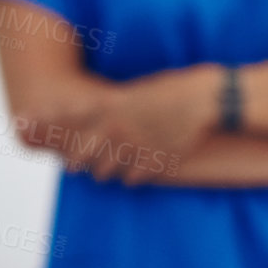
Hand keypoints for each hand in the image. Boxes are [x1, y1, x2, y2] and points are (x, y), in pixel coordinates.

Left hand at [71, 63, 223, 183]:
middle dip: (77, 161)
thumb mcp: (140, 88)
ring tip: (104, 171)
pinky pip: (131, 179)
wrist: (208, 99)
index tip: (58, 139)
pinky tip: (134, 173)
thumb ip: (116, 102)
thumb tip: (97, 109)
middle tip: (75, 166)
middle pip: (82, 155)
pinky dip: (131, 177)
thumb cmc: (175, 88)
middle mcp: (120, 128)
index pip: (74, 124)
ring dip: (103, 171)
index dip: (61, 132)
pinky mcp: (154, 162)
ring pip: (104, 171)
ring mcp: (136, 146)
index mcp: (114, 106)